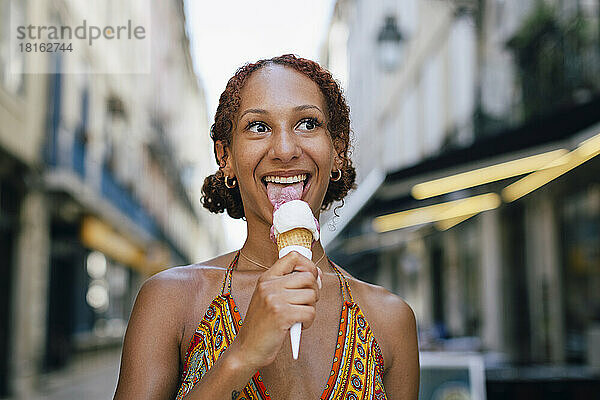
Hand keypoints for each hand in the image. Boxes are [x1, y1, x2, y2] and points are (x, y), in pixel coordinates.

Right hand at [230, 251, 321, 368]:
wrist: (246, 349)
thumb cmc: (262, 325)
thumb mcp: (270, 298)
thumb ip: (290, 285)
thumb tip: (317, 274)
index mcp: (266, 278)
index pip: (293, 256)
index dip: (308, 265)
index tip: (311, 277)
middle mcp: (269, 285)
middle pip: (308, 277)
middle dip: (314, 292)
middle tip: (306, 304)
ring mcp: (275, 299)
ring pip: (312, 295)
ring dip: (311, 309)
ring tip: (300, 317)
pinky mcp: (282, 315)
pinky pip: (310, 312)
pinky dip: (309, 321)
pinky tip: (298, 326)